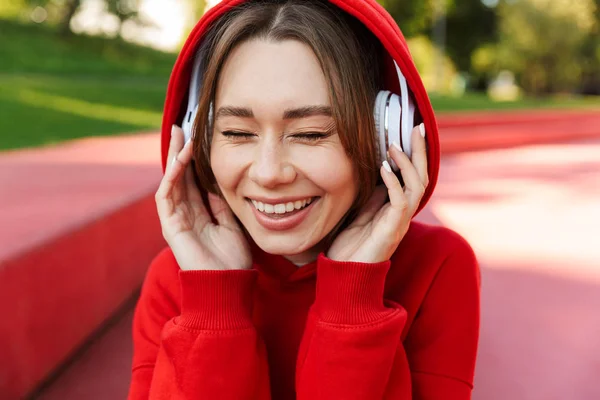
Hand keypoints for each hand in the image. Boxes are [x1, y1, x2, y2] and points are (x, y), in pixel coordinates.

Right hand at [154, 125, 251, 270]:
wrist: (227, 284)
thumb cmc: (231, 259)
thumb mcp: (230, 224)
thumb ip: (220, 205)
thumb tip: (217, 183)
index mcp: (199, 214)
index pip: (193, 181)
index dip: (194, 160)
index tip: (199, 138)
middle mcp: (184, 214)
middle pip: (179, 177)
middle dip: (180, 152)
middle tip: (182, 128)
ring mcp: (175, 220)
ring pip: (170, 182)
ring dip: (175, 158)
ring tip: (180, 136)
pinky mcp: (169, 226)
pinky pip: (166, 196)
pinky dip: (172, 176)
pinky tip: (181, 159)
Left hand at [327, 124, 428, 262]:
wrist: (345, 274)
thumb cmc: (351, 246)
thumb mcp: (362, 213)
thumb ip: (374, 196)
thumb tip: (381, 172)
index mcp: (397, 209)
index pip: (413, 177)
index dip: (414, 156)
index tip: (411, 132)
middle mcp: (403, 214)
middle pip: (421, 178)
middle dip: (420, 152)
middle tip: (417, 128)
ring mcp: (399, 222)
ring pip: (415, 187)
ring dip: (406, 164)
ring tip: (393, 146)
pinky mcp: (392, 230)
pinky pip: (400, 202)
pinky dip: (393, 183)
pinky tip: (383, 168)